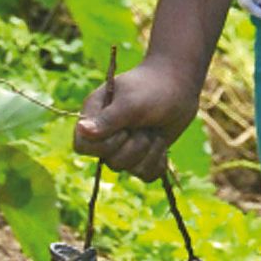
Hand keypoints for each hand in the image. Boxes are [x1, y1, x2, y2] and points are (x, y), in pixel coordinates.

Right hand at [74, 53, 201, 181]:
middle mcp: (106, 135)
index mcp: (94, 116)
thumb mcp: (131, 103)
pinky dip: (158, 161)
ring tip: (154, 129)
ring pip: (130, 170)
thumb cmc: (152, 88)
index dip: (104, 146)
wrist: (179, 86)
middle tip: (144, 124)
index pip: (82, 147)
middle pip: (111, 162)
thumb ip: (107, 120)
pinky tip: (161, 143)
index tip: (123, 129)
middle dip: (135, 146)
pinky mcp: (142, 156)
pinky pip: (146, 175)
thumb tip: (81, 130)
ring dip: (149, 151)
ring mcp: (125, 147)